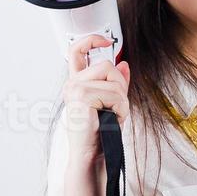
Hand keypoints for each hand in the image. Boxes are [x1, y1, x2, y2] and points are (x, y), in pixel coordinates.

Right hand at [60, 35, 130, 167]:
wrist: (91, 155)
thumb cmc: (100, 134)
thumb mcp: (112, 103)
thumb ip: (116, 83)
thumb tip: (123, 64)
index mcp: (76, 84)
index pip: (76, 51)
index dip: (91, 40)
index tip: (106, 41)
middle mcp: (72, 84)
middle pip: (106, 65)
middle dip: (119, 85)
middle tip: (114, 107)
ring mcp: (75, 89)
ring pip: (112, 78)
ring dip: (121, 99)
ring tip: (112, 115)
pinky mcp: (82, 96)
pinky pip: (115, 93)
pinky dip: (121, 108)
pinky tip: (111, 119)